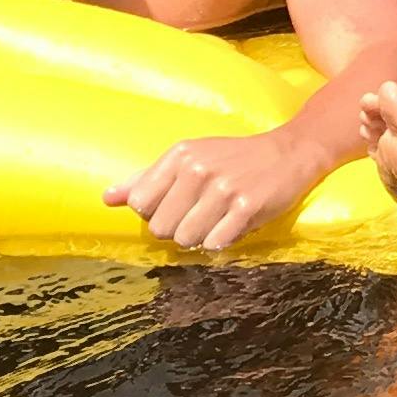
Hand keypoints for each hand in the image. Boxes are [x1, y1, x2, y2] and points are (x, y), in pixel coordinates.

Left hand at [109, 130, 319, 251]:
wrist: (289, 153)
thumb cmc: (233, 158)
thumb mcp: (189, 158)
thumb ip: (146, 179)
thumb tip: (107, 198)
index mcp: (180, 155)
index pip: (140, 203)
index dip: (155, 212)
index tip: (176, 205)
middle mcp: (198, 169)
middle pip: (160, 227)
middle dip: (177, 229)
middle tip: (200, 215)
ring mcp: (223, 189)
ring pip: (185, 239)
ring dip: (199, 237)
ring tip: (216, 221)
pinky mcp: (246, 208)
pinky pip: (214, 243)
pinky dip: (220, 241)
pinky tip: (231, 225)